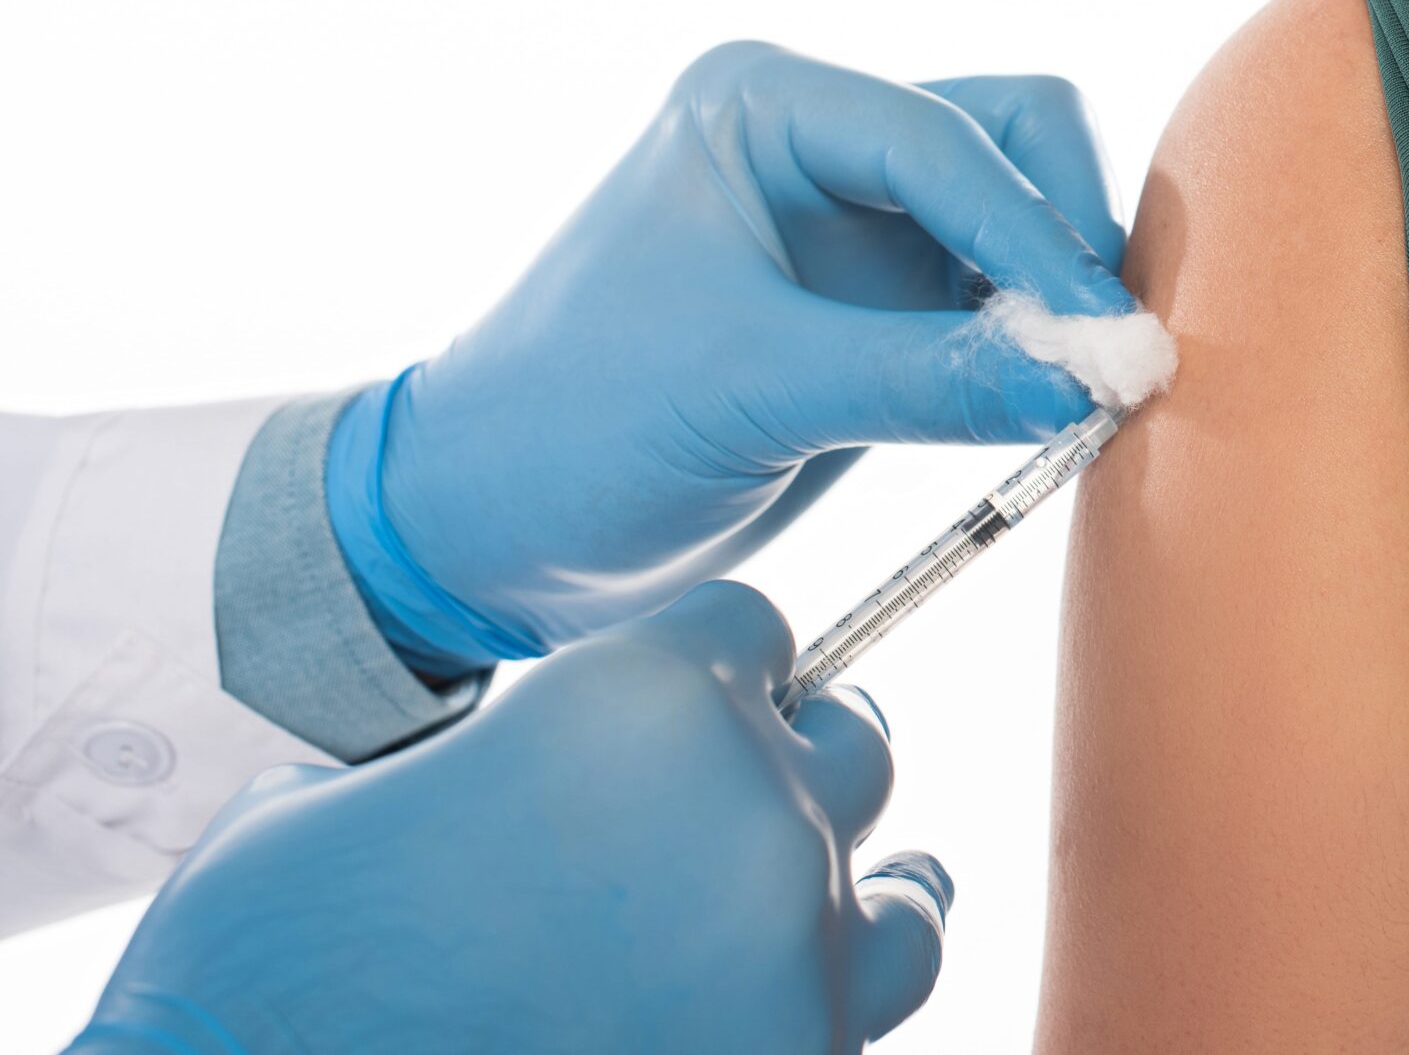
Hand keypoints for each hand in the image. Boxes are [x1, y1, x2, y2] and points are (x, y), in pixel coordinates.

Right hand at [72, 583, 949, 1054]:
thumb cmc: (282, 962)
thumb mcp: (366, 788)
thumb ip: (496, 746)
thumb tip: (521, 761)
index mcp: (646, 692)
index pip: (756, 631)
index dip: (712, 672)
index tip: (680, 718)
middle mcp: (747, 800)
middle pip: (848, 742)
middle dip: (787, 771)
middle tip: (715, 823)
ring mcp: (789, 945)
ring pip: (901, 883)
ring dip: (845, 888)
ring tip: (797, 909)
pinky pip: (882, 1002)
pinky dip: (843, 996)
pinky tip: (790, 998)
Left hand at [329, 41, 1133, 670]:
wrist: (489, 527)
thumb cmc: (571, 427)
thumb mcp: (748, 393)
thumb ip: (926, 380)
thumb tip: (1091, 378)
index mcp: (765, 107)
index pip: (948, 140)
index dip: (1039, 235)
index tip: (1106, 337)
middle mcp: (822, 141)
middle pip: (1016, 140)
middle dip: (1066, 242)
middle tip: (1103, 359)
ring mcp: (859, 222)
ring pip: (1025, 216)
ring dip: (1063, 297)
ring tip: (1082, 394)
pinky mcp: (884, 308)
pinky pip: (1004, 301)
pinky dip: (1039, 349)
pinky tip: (1046, 412)